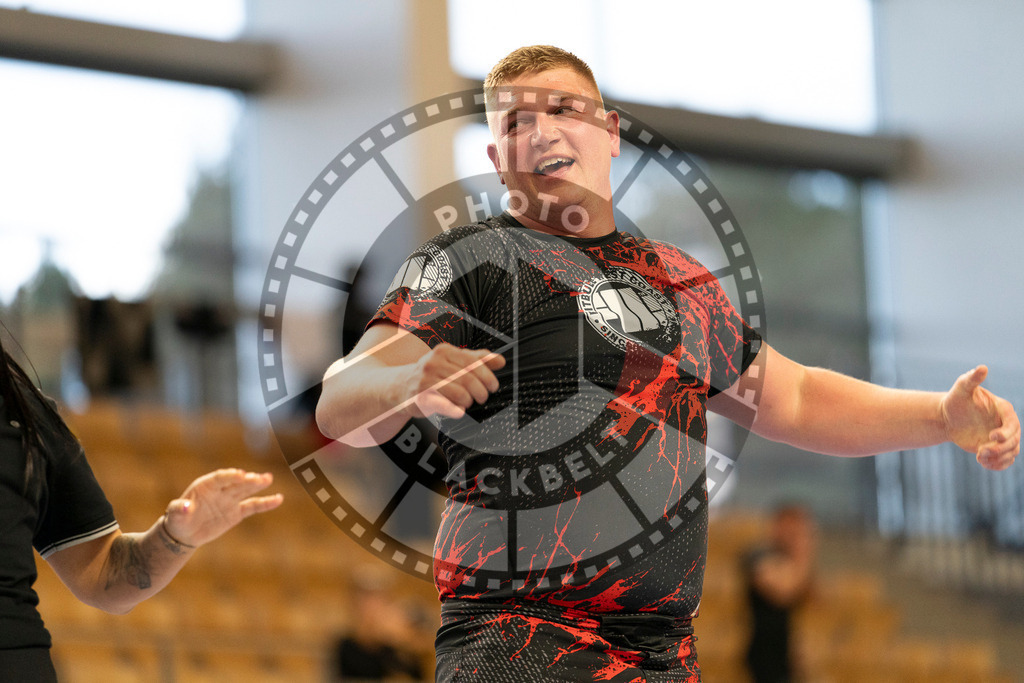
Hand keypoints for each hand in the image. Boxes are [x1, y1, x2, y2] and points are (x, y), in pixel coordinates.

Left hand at [163, 469, 283, 547]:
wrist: (185, 533)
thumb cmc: (178, 520)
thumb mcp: (175, 515)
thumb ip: (179, 509)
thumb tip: (184, 507)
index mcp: (205, 486)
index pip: (220, 478)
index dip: (230, 476)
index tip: (241, 474)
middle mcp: (220, 490)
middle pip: (236, 483)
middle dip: (248, 480)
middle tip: (260, 478)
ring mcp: (230, 500)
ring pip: (246, 490)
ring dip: (257, 484)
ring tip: (268, 479)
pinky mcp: (237, 512)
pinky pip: (253, 506)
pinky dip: (265, 503)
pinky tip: (278, 499)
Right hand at [398, 344, 505, 419]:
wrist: (400, 386)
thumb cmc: (432, 374)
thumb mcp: (452, 361)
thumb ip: (476, 359)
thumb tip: (500, 360)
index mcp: (444, 351)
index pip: (473, 362)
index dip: (488, 376)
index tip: (493, 386)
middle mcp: (433, 363)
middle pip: (468, 379)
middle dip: (481, 391)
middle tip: (483, 398)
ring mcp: (425, 380)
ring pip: (459, 393)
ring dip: (469, 401)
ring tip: (468, 403)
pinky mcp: (420, 398)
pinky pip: (444, 405)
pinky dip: (456, 409)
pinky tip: (459, 411)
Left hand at [940, 366, 1019, 469]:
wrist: (948, 417)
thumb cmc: (955, 400)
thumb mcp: (961, 388)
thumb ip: (972, 379)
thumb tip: (983, 367)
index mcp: (1003, 409)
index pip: (1012, 423)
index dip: (1006, 432)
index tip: (992, 437)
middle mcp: (1006, 424)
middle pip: (1014, 441)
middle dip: (1000, 448)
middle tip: (981, 451)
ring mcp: (1002, 437)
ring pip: (1012, 452)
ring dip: (998, 458)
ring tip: (979, 456)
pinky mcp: (996, 448)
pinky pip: (1005, 461)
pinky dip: (997, 465)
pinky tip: (982, 463)